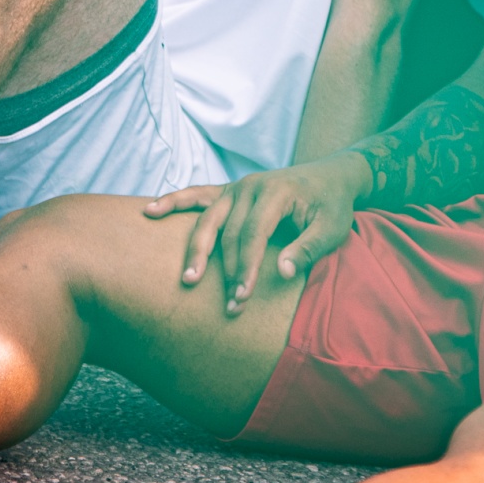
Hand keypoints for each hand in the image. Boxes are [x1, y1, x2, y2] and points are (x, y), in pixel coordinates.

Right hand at [143, 153, 370, 314]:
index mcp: (274, 192)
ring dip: (196, 249)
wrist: (332, 176)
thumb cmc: (332, 206)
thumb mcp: (332, 229)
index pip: (252, 234)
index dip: (246, 268)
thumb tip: (280, 273)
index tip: (242, 298)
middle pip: (227, 232)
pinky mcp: (229, 191)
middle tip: (229, 306)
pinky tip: (150, 211)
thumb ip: (307, 249)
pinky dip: (174, 201)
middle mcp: (249, 186)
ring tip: (188, 279)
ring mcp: (236, 187)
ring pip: (207, 219)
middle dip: (226, 271)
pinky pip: (196, 195)